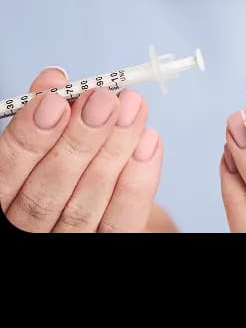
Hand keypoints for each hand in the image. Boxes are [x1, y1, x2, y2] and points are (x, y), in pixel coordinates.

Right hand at [0, 68, 161, 231]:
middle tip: (104, 100)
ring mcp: (65, 245)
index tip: (56, 101)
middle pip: (45, 196)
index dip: (28, 141)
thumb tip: (56, 80)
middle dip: (78, 142)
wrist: (79, 204)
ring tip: (133, 107)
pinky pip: (121, 223)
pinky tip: (149, 141)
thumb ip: (44, 116)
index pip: (5, 179)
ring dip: (114, 151)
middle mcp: (23, 232)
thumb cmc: (50, 162)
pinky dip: (137, 182)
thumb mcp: (39, 140)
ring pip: (84, 207)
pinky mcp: (104, 247)